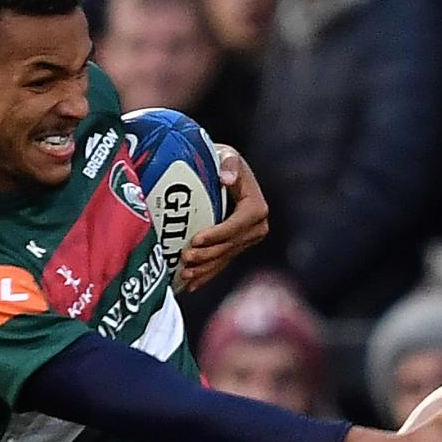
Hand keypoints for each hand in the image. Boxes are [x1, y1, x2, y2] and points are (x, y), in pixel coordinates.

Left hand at [178, 145, 270, 290]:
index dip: (218, 234)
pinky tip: (191, 284)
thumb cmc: (222, 161)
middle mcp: (256, 227)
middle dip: (208, 255)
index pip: (237, 224)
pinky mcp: (236, 248)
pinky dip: (206, 274)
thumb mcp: (227, 156)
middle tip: (185, 258)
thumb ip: (228, 165)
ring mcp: (247, 240)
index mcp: (256, 207)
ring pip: (224, 258)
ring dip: (205, 269)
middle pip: (230, 245)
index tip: (197, 239)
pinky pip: (221, 262)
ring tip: (185, 274)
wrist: (225, 172)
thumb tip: (226, 178)